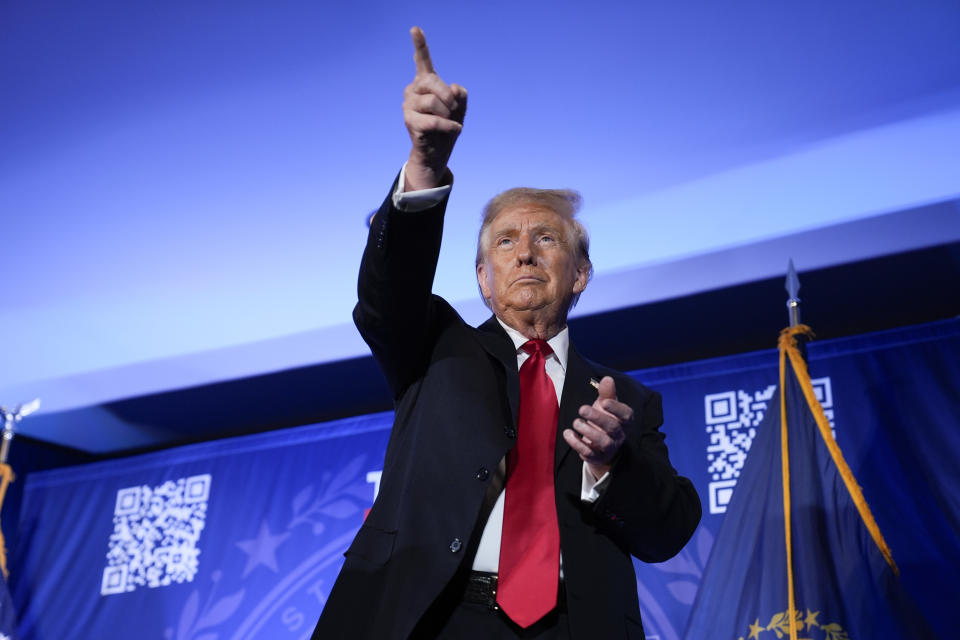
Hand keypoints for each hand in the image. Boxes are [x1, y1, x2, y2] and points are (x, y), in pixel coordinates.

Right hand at [402, 26, 466, 190]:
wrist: (438, 151)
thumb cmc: (448, 125)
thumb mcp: (460, 107)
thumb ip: (459, 94)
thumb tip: (453, 88)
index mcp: (425, 82)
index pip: (422, 60)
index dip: (419, 44)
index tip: (415, 29)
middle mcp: (413, 90)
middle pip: (432, 82)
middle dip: (448, 96)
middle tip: (454, 108)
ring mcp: (408, 105)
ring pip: (433, 102)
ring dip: (448, 113)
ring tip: (450, 121)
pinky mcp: (410, 121)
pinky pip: (433, 120)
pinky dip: (448, 125)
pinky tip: (454, 128)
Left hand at [563, 376, 631, 478]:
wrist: (599, 445)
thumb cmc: (604, 419)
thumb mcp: (606, 405)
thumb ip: (607, 393)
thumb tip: (608, 379)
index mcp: (624, 421)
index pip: (627, 415)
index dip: (616, 409)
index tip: (604, 402)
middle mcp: (619, 435)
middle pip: (612, 428)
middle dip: (597, 418)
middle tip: (582, 409)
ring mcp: (608, 448)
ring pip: (603, 442)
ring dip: (587, 431)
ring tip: (576, 422)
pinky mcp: (596, 456)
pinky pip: (588, 453)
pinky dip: (577, 443)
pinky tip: (568, 433)